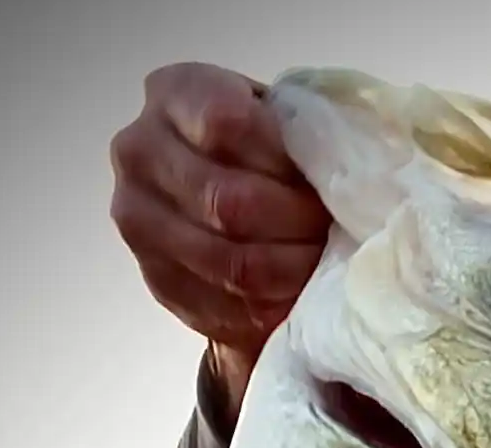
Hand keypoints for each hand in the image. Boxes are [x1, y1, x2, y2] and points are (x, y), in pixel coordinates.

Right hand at [110, 62, 331, 421]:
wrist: (225, 205)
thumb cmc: (268, 156)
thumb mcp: (282, 123)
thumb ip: (299, 132)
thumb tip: (350, 172)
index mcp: (174, 95)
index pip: (227, 123)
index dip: (285, 159)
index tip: (325, 180)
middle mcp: (141, 152)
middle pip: (228, 201)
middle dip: (296, 225)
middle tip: (335, 236)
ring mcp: (140, 220)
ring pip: (228, 262)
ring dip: (290, 273)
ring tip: (324, 269)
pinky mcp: (157, 280)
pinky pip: (221, 306)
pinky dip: (269, 309)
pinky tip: (297, 301)